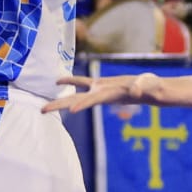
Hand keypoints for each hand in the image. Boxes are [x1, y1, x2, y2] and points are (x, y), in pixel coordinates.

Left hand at [43, 72, 162, 114]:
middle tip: (42, 111)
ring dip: (60, 99)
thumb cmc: (150, 88)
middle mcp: (101, 96)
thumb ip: (141, 87)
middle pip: (76, 101)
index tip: (70, 111)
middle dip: (60, 106)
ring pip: (76, 95)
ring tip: (43, 107)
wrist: (150, 89)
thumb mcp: (146, 86)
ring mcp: (99, 91)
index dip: (82, 104)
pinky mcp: (100, 84)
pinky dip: (70, 81)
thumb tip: (136, 89)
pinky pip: (82, 82)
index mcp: (110, 96)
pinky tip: (58, 81)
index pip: (93, 100)